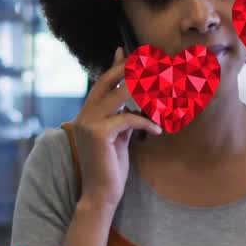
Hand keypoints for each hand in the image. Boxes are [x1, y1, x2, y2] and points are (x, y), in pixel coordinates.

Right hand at [71, 47, 161, 210]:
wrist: (101, 194)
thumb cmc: (111, 168)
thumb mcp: (118, 138)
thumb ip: (121, 119)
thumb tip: (132, 104)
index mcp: (87, 114)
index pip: (102, 83)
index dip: (114, 66)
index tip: (125, 51)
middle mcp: (84, 115)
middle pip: (107, 81)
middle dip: (129, 69)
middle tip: (149, 62)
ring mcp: (88, 123)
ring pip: (119, 96)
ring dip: (143, 93)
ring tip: (162, 93)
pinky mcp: (99, 134)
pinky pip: (127, 118)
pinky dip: (146, 122)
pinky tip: (157, 130)